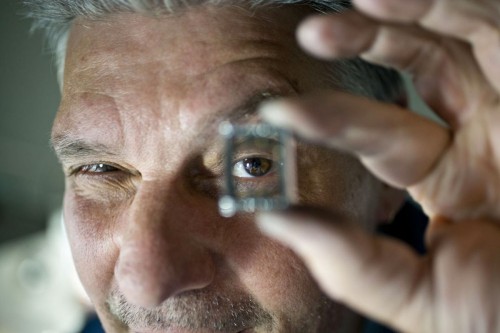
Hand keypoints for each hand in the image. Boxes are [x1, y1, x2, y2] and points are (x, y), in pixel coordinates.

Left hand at [257, 0, 499, 331]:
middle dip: (366, 44)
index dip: (332, 120)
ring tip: (356, 3)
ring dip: (405, 13)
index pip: (380, 135)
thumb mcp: (425, 298)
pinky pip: (494, 25)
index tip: (281, 114)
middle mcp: (483, 131)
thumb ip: (350, 262)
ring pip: (457, 35)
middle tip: (311, 34)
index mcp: (451, 178)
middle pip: (419, 67)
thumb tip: (275, 221)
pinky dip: (449, 6)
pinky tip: (389, 2)